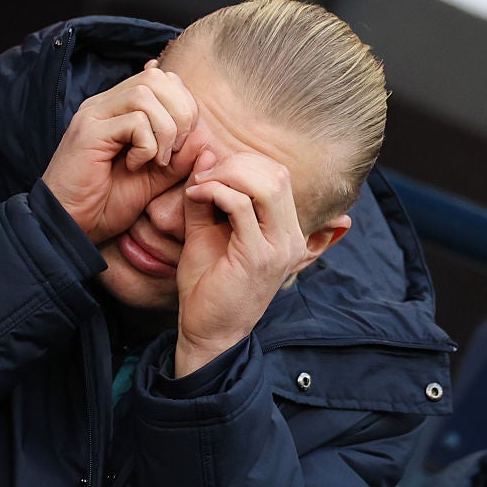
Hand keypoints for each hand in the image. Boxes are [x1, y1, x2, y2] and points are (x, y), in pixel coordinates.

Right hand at [42, 62, 198, 243]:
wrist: (73, 226)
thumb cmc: (107, 204)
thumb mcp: (154, 179)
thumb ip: (179, 157)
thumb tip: (204, 134)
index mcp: (119, 109)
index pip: (162, 80)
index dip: (183, 106)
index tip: (180, 145)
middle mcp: (105, 104)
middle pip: (157, 79)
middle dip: (180, 113)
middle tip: (174, 151)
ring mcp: (94, 115)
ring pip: (146, 94)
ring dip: (165, 130)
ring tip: (156, 160)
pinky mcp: (89, 132)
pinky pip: (134, 121)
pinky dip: (147, 146)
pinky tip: (135, 166)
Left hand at [174, 151, 310, 375]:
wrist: (207, 332)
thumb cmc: (208, 286)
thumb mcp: (206, 232)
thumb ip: (208, 195)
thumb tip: (206, 155)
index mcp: (285, 230)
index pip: (276, 175)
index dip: (241, 164)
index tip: (208, 173)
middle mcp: (291, 237)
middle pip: (276, 173)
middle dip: (234, 164)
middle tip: (202, 176)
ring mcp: (279, 247)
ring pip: (265, 184)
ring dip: (226, 176)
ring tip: (200, 186)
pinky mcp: (259, 257)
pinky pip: (241, 206)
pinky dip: (216, 192)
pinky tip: (196, 197)